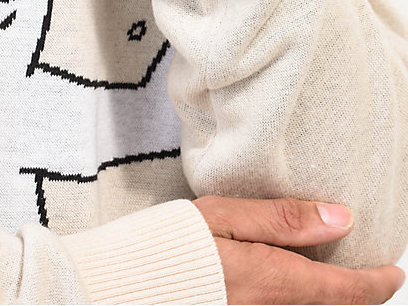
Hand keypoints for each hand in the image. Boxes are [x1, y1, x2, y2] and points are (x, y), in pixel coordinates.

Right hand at [193, 196, 405, 303]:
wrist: (133, 280)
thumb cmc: (174, 242)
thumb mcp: (227, 217)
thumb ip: (283, 219)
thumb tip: (339, 218)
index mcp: (271, 278)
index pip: (341, 290)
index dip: (375, 283)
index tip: (395, 271)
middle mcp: (268, 305)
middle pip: (326, 301)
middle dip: (354, 286)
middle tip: (366, 259)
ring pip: (304, 302)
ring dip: (326, 285)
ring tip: (328, 255)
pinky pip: (281, 301)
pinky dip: (300, 287)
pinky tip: (290, 263)